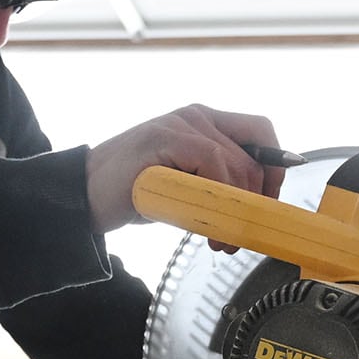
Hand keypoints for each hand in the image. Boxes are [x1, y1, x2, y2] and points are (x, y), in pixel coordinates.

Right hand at [85, 106, 280, 233]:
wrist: (84, 195)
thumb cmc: (134, 193)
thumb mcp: (187, 188)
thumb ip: (216, 187)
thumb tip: (255, 211)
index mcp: (204, 123)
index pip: (260, 134)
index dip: (274, 169)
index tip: (269, 204)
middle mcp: (196, 117)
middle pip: (255, 152)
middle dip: (259, 198)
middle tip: (244, 233)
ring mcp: (181, 123)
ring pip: (237, 163)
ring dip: (237, 210)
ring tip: (220, 241)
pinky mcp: (167, 137)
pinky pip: (212, 163)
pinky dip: (218, 199)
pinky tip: (204, 228)